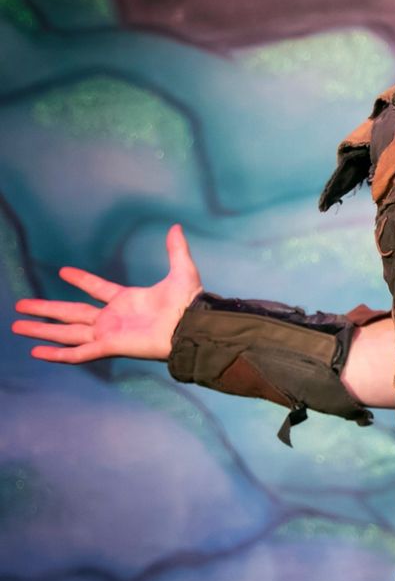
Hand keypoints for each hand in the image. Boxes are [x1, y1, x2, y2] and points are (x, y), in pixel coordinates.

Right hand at [11, 224, 203, 363]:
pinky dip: (57, 353)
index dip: (81, 280)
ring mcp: (107, 333)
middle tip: (20, 305)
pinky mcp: (108, 347)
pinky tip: (37, 350)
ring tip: (17, 326)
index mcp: (126, 300)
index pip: (96, 288)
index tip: (62, 271)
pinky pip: (77, 353)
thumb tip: (176, 227)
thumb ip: (176, 249)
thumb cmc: (188, 303)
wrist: (192, 326)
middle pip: (70, 313)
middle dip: (45, 309)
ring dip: (41, 330)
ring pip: (66, 332)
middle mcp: (112, 318)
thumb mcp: (181, 271)